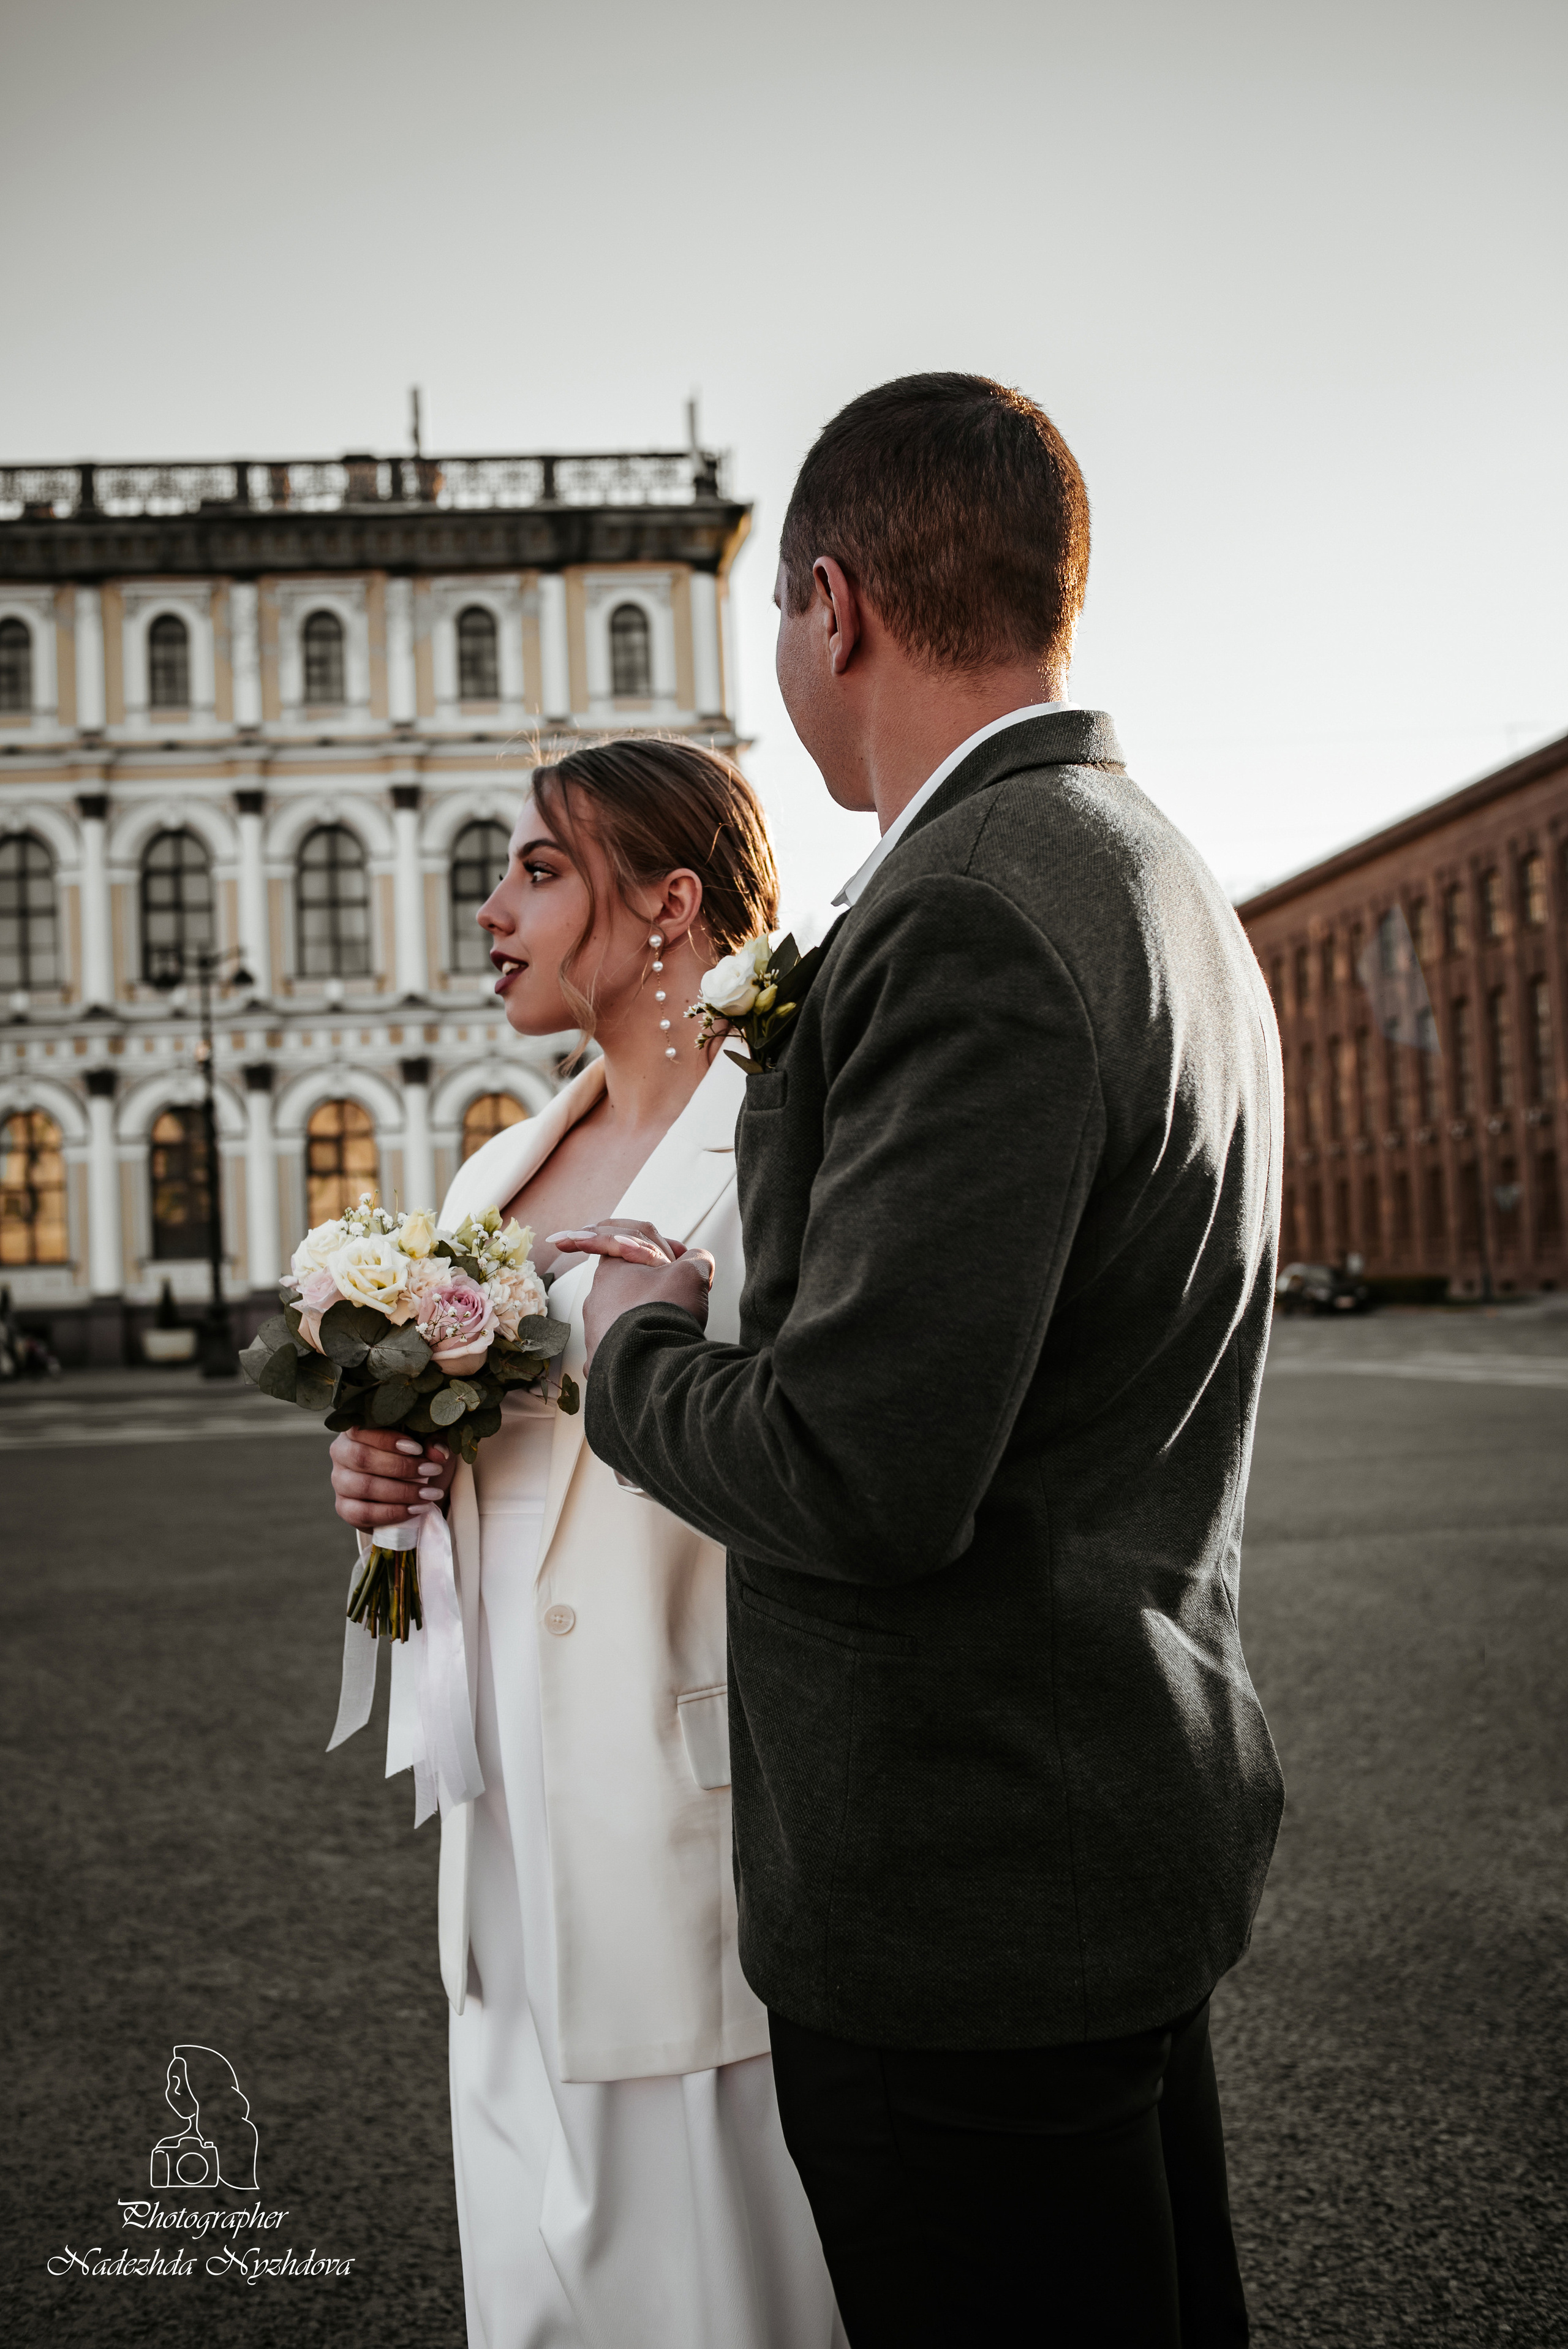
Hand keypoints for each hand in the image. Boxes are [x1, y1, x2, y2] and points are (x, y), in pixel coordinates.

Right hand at [329, 1425, 456, 1531]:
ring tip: (429, 1494)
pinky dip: (392, 1513)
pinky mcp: (344, 1508)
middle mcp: (341, 1453)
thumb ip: (434, 1441)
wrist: (411, 1488)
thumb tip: (438, 1452)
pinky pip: (362, 1513)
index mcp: (356, 1429)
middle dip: (401, 1467)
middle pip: (362, 1458)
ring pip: (363, 1487)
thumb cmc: (416, 1456)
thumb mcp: (429, 1443)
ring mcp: (339, 1481)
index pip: (362, 1428)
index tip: (417, 1448)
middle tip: (432, 1471)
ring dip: (401, 1492)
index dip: (388, 1439)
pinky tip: (415, 1510)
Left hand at [550, 1219, 713, 1367]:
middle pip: (630, 1280)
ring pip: (625, 1312)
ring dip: (648, 1312)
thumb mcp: (691, 1273)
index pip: (632, 1243)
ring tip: (674, 1323)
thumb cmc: (663, 1312)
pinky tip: (659, 1346)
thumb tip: (699, 1260)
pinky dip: (640, 1340)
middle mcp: (595, 1297)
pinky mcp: (599, 1357)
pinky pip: (622, 1342)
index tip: (682, 1260)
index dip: (664, 1248)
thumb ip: (697, 1258)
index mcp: (610, 1269)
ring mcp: (594, 1329)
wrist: (649, 1366)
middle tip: (683, 1292)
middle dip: (658, 1282)